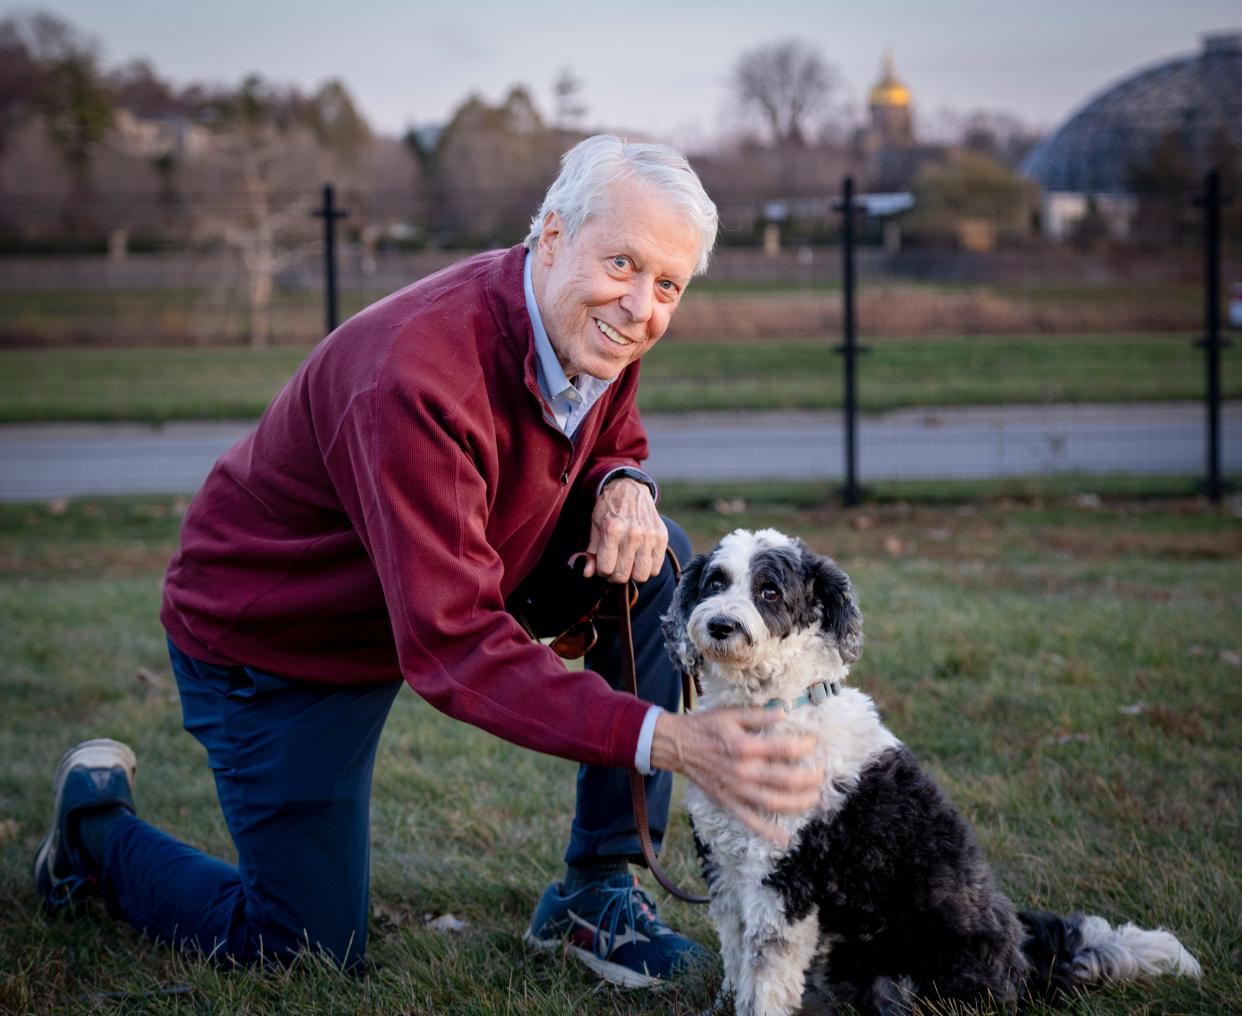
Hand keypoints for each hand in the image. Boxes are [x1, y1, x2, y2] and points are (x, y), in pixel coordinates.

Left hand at [583, 478, 666, 582]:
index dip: (602, 571)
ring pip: (641, 575)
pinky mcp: (662, 537)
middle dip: (615, 575)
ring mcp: (649, 536)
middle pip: (623, 575)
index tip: (603, 565)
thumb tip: (587, 573)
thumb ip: (591, 551)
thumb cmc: (609, 509)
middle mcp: (633, 534)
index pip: (606, 569)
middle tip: (615, 566)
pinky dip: (647, 568)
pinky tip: (640, 559)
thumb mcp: (595, 526)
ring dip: (632, 574)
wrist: (630, 488)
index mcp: (612, 530)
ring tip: (628, 564)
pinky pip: (656, 568)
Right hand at [649, 709, 822, 847]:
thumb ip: (760, 715)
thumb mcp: (732, 714)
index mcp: (744, 746)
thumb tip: (784, 712)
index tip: (814, 742)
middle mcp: (743, 771)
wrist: (677, 746)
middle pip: (785, 779)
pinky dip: (767, 832)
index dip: (805, 746)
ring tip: (815, 798)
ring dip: (799, 803)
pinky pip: (750, 821)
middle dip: (810, 777)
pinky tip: (785, 839)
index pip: (785, 749)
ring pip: (774, 802)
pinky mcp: (728, 802)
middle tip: (822, 771)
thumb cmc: (706, 727)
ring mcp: (736, 790)